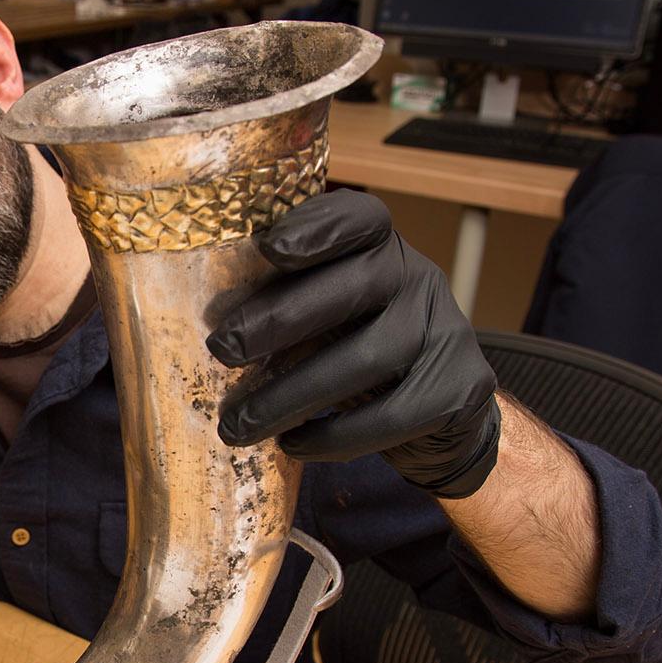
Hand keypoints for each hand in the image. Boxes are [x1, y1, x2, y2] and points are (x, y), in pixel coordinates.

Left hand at [207, 190, 500, 498]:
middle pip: (355, 288)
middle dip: (280, 320)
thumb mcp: (328, 314)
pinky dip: (332, 436)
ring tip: (236, 424)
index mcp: (381, 248)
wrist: (443, 414)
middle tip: (222, 350)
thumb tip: (202, 324)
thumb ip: (286, 303)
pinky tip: (292, 444)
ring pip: (367, 360)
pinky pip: (390, 417)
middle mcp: (420, 279)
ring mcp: (446, 332)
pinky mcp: (458, 390)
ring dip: (290, 395)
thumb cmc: (356, 351)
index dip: (317, 228)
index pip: (360, 218)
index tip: (267, 248)